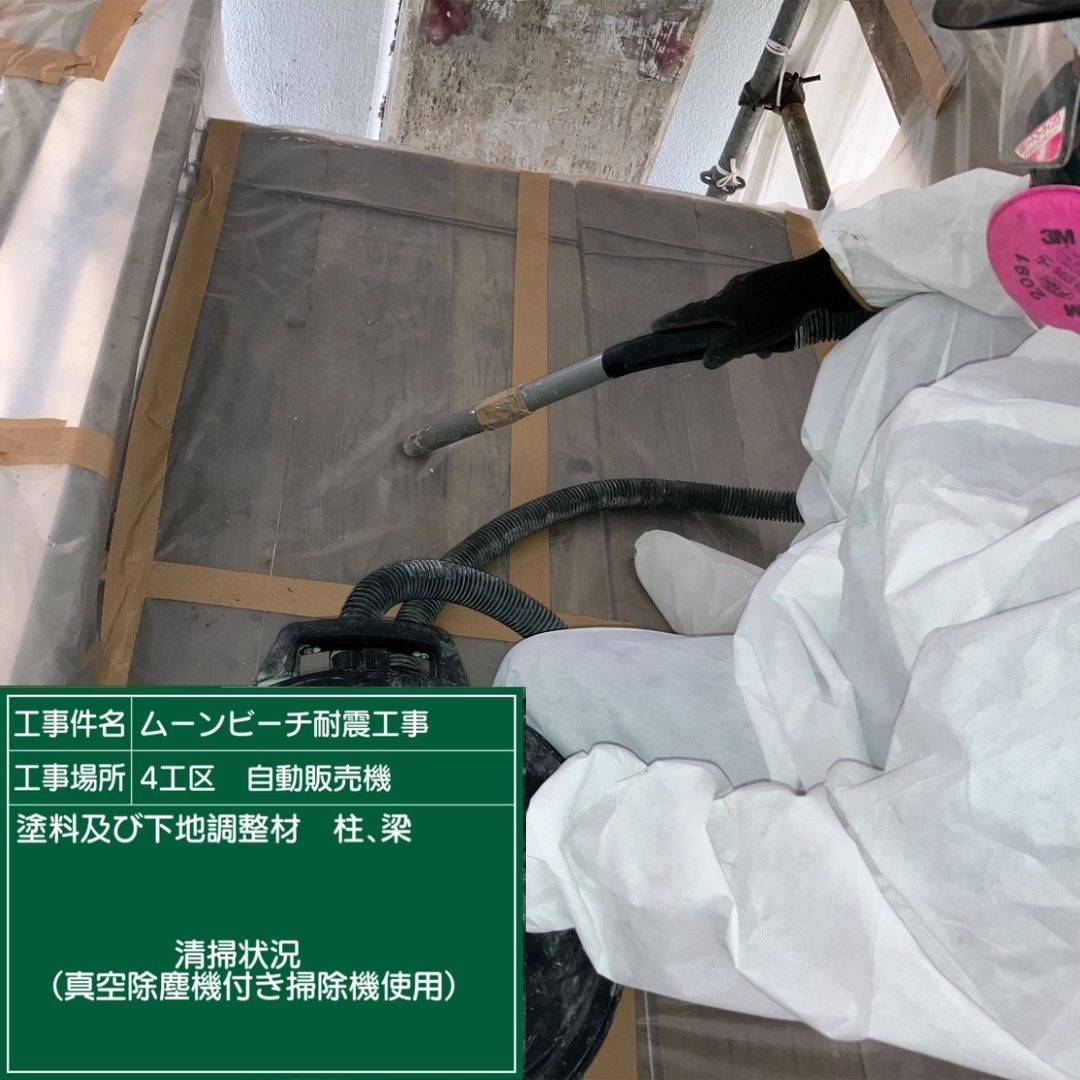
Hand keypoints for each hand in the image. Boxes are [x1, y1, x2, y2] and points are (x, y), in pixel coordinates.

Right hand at [652, 249, 869, 366]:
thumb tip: (706, 361)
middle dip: (718, 333)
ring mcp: (750, 284)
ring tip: (764, 347)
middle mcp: (732, 291)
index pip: (691, 314)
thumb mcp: (752, 337)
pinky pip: (753, 305)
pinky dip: (757, 320)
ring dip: (745, 330)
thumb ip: (727, 349)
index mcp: (723, 305)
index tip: (656, 325)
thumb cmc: (781, 311)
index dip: (673, 321)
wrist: (815, 282)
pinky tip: (776, 331)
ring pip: (738, 311)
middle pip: (715, 313)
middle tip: (726, 348)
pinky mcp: (766, 282)